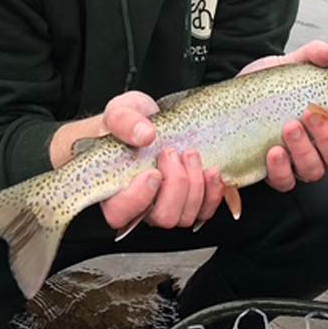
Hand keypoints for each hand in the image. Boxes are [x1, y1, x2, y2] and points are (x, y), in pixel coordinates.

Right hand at [96, 92, 224, 232]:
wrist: (151, 122)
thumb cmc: (129, 123)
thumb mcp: (121, 111)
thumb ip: (124, 121)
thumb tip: (145, 135)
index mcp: (114, 190)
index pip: (119, 214)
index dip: (138, 199)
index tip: (152, 172)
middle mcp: (140, 206)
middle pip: (162, 217)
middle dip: (176, 185)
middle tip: (171, 153)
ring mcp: (166, 208)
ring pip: (185, 217)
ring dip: (195, 184)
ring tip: (190, 154)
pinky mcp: (189, 204)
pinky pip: (205, 212)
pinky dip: (213, 192)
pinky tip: (210, 171)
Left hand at [240, 40, 327, 191]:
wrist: (234, 97)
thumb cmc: (272, 85)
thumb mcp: (291, 65)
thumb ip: (314, 56)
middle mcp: (322, 149)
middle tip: (311, 115)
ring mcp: (299, 163)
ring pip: (314, 171)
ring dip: (304, 150)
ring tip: (288, 126)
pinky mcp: (275, 173)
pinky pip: (284, 181)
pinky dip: (281, 169)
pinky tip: (273, 151)